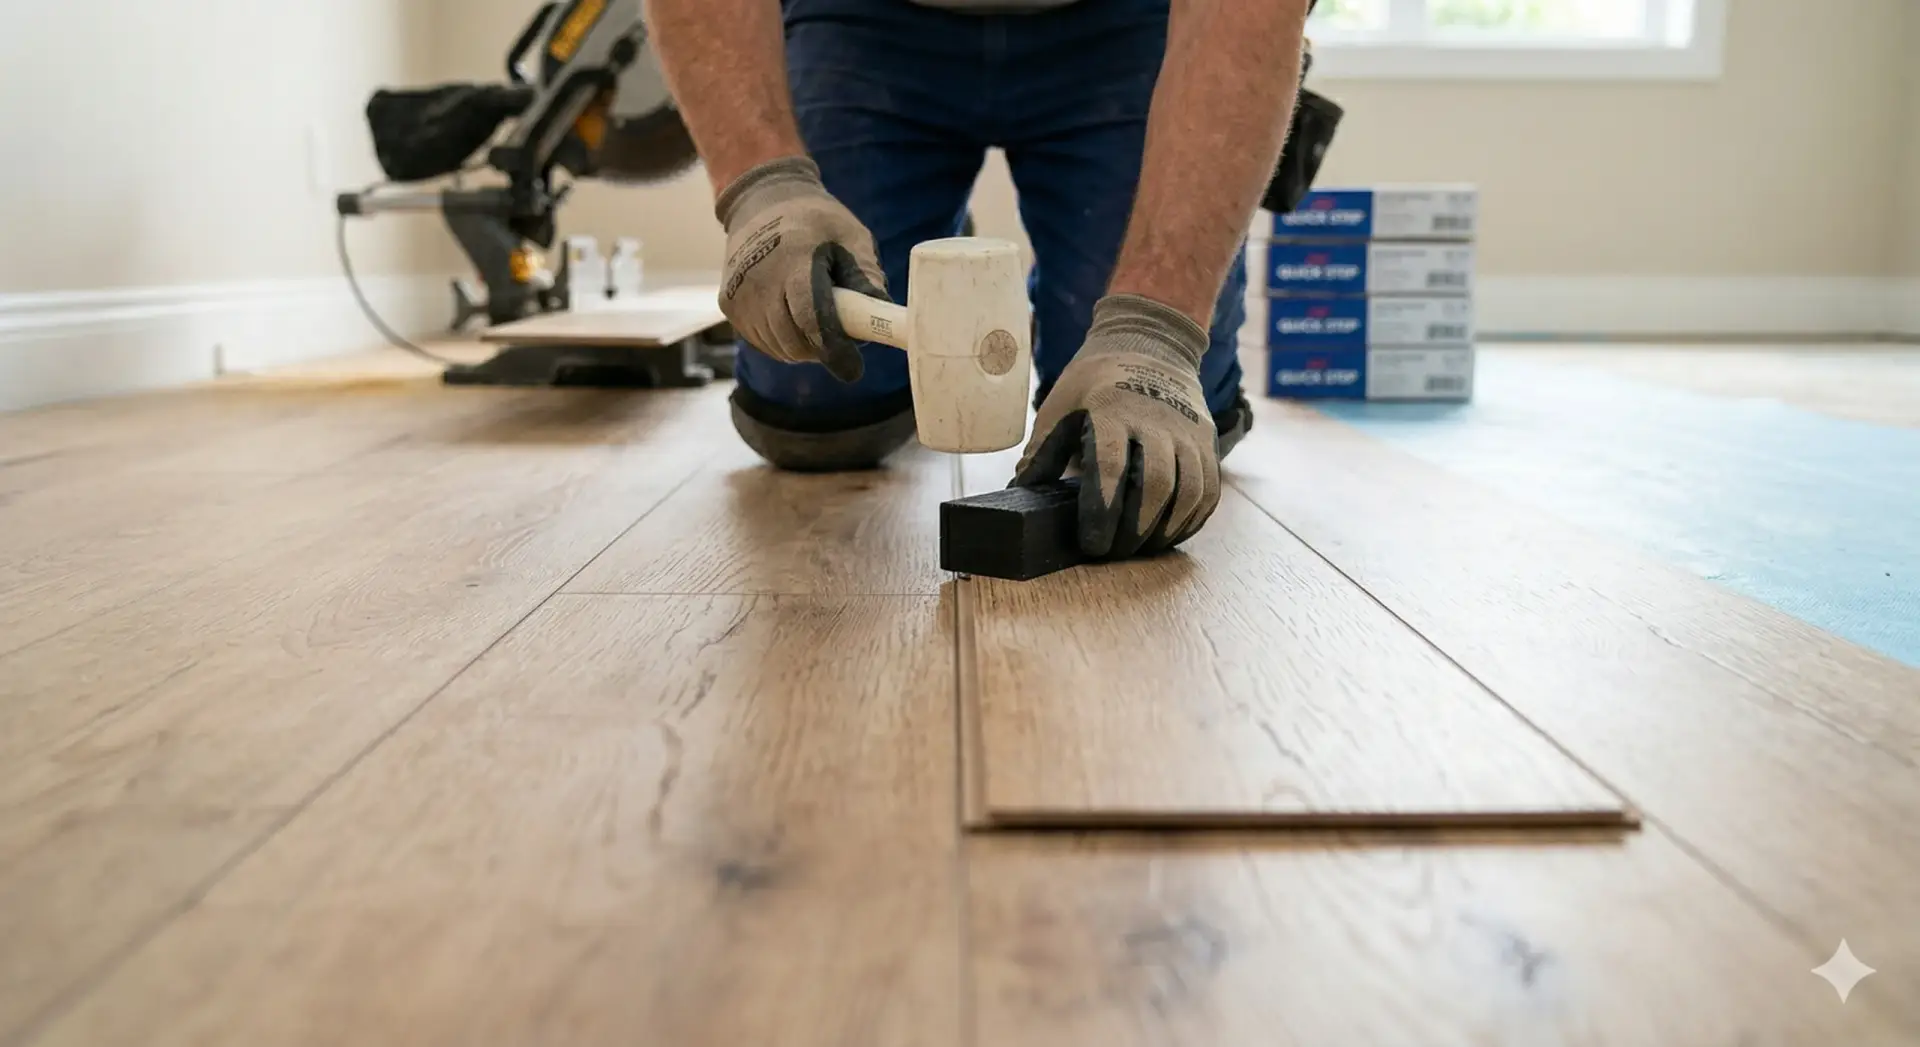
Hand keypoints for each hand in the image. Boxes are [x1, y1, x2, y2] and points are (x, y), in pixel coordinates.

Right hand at [715, 156, 886, 382]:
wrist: (762, 201)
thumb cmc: (815, 221)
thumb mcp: (851, 236)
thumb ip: (866, 277)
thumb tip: (883, 317)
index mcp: (794, 259)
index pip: (811, 319)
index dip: (834, 350)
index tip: (853, 369)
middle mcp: (760, 279)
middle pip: (795, 340)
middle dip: (823, 350)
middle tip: (841, 342)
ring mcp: (739, 294)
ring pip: (779, 347)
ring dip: (804, 347)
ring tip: (817, 321)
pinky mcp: (728, 305)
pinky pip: (763, 342)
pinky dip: (783, 342)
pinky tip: (793, 318)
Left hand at [1013, 293, 1221, 558]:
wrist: (1149, 344)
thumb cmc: (1094, 382)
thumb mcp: (1061, 405)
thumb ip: (1042, 452)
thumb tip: (1019, 495)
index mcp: (1112, 409)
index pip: (1111, 466)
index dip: (1101, 511)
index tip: (1092, 543)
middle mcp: (1156, 419)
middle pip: (1155, 485)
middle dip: (1135, 529)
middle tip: (1113, 553)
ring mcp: (1187, 430)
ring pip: (1189, 490)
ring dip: (1165, 529)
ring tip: (1141, 550)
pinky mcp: (1207, 441)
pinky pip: (1208, 490)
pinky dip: (1190, 520)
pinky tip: (1168, 535)